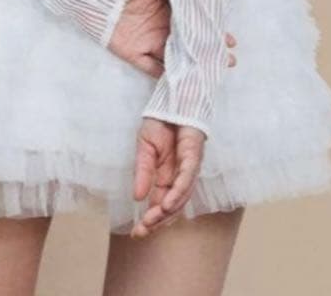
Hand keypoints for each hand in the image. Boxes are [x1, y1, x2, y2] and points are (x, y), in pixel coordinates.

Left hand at [108, 0, 237, 77]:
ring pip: (174, 58)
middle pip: (187, 44)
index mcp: (166, 11)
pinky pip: (151, 67)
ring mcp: (148, 43)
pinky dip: (165, 74)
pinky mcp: (133, 54)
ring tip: (212, 72)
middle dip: (207, 52)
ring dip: (191, 66)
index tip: (229, 39)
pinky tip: (182, 79)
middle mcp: (160, 29)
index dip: (210, 32)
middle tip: (228, 60)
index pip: (192, 25)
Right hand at [130, 118, 205, 237]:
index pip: (160, 203)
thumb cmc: (160, 122)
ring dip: (166, 212)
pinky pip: (187, 178)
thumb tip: (137, 197)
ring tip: (150, 221)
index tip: (136, 232)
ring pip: (181, 197)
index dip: (150, 219)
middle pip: (173, 206)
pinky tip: (167, 204)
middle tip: (141, 232)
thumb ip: (142, 172)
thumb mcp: (144, 149)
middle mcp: (180, 176)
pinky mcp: (194, 156)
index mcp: (166, 176)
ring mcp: (188, 167)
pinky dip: (178, 193)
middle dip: (157, 221)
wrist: (172, 99)